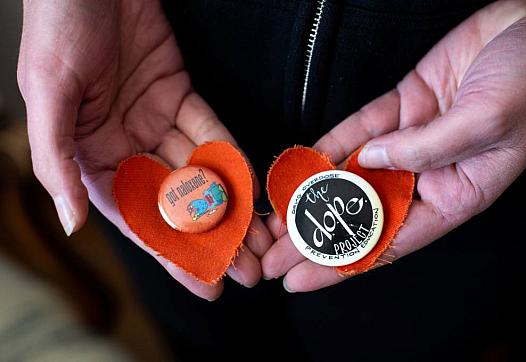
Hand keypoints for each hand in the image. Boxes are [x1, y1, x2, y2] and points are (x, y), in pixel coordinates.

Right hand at [17, 0, 270, 299]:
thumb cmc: (58, 27)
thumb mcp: (48, 95)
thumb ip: (58, 161)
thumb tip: (72, 224)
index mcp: (89, 154)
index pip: (137, 216)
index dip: (172, 254)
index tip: (207, 284)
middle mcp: (124, 144)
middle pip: (176, 203)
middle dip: (213, 239)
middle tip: (250, 272)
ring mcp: (153, 120)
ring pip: (198, 173)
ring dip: (231, 206)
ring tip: (260, 241)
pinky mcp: (177, 94)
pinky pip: (209, 132)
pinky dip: (231, 159)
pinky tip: (252, 189)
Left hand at [262, 0, 525, 291]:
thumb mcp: (486, 122)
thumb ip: (425, 148)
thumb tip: (370, 160)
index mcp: (457, 194)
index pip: (388, 241)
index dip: (341, 263)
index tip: (300, 278)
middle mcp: (429, 173)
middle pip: (361, 213)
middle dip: (314, 237)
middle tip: (271, 258)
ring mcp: (411, 140)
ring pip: (351, 174)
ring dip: (310, 196)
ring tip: (273, 221)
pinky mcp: (402, 106)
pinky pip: (357, 129)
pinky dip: (328, 145)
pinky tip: (298, 166)